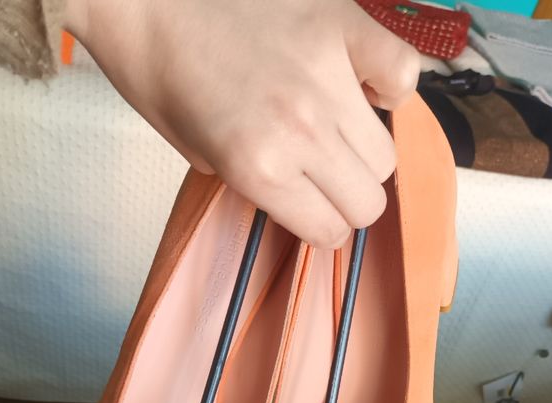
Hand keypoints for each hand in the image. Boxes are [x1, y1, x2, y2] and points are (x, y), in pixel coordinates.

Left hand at [64, 0, 421, 246]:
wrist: (149, 2)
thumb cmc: (164, 80)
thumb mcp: (202, 160)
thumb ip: (262, 188)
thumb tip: (307, 198)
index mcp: (260, 170)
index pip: (330, 230)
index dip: (320, 227)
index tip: (311, 211)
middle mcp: (302, 131)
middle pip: (369, 201)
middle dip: (346, 200)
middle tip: (322, 178)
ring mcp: (327, 78)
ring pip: (384, 154)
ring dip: (362, 153)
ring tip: (333, 131)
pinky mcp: (343, 26)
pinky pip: (402, 73)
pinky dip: (388, 86)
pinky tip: (360, 86)